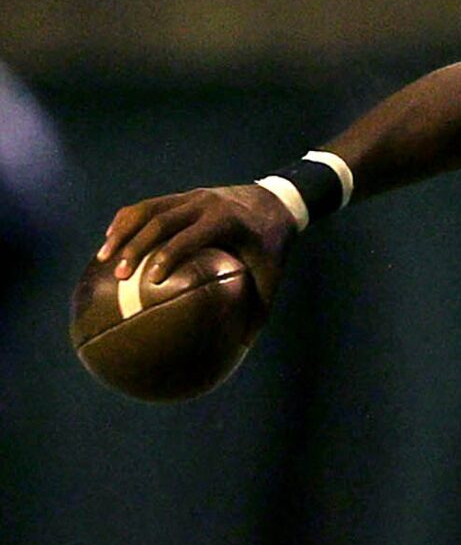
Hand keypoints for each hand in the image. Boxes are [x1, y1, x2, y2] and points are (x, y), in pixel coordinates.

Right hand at [97, 183, 294, 301]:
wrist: (276, 203)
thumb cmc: (272, 248)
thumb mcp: (271, 276)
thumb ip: (257, 308)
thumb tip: (241, 347)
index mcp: (227, 221)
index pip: (190, 236)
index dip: (168, 255)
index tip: (150, 280)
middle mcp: (204, 204)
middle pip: (161, 221)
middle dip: (136, 247)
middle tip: (118, 275)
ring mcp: (190, 197)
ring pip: (147, 210)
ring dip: (122, 232)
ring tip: (101, 258)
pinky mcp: (180, 197)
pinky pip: (147, 206)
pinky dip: (126, 221)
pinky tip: (110, 240)